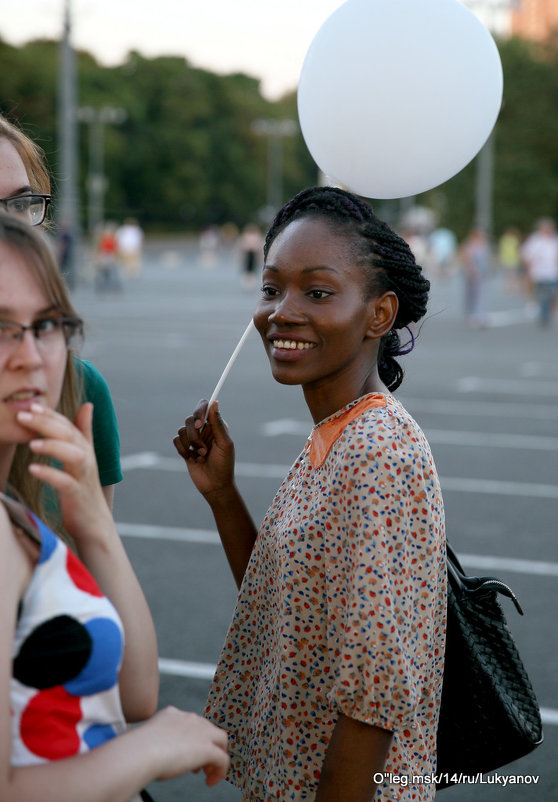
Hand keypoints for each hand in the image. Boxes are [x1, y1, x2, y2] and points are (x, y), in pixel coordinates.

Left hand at [17, 402, 109, 539]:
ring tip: (31, 444)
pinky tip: (34, 469)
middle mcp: (87, 459)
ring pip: (73, 455)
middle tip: (23, 416)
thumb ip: (84, 431)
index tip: (31, 406)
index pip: (67, 425)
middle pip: (69, 435)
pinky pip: (66, 483)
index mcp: (84, 449)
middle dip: (47, 424)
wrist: (95, 523)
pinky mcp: (78, 495)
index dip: (51, 414)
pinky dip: (51, 474)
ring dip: (53, 446)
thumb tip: (88, 405)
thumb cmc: (84, 488)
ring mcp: (83, 477)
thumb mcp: (84, 457)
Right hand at [145, 707, 228, 784]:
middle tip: (198, 765)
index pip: (192, 723)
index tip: (187, 753)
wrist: (141, 752)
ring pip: (221, 740)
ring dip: (216, 755)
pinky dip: (220, 771)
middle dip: (207, 745)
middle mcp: (190, 719)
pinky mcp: (207, 748)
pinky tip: (210, 781)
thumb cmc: (137, 750)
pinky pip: (223, 759)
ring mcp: (201, 732)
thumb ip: (158, 739)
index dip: (193, 738)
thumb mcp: (148, 738)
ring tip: (207, 772)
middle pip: (209, 729)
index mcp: (173, 714)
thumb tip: (157, 754)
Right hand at [173, 400, 234, 500]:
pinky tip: (192, 459)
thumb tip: (215, 403)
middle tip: (204, 449)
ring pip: (182, 429)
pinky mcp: (184, 448)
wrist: (215, 485)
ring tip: (201, 456)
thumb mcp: (224, 444)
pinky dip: (183, 450)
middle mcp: (204, 429)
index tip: (200, 423)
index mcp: (216, 425)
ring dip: (191, 445)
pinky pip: (176, 440)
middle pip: (190, 418)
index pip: (205, 406)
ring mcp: (193, 438)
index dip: (199, 411)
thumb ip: (218, 424)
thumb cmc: (224, 465)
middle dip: (195, 436)